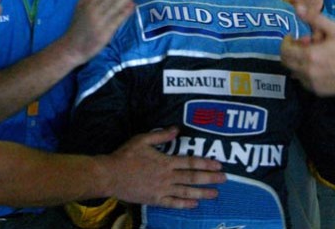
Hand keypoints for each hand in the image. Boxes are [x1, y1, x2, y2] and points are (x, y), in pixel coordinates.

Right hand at [60, 0, 144, 65]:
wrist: (71, 48)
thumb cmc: (77, 27)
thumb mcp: (79, 6)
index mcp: (90, 2)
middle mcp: (95, 9)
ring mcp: (100, 21)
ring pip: (117, 4)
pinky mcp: (104, 33)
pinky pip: (116, 21)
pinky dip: (124, 12)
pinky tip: (133, 5)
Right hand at [104, 127, 224, 208]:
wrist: (110, 175)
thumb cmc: (125, 155)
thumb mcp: (142, 140)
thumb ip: (161, 136)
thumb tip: (177, 130)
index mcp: (165, 161)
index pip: (190, 162)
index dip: (206, 163)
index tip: (218, 165)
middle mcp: (167, 176)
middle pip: (192, 177)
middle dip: (210, 178)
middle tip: (224, 179)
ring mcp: (161, 190)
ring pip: (186, 192)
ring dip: (202, 193)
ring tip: (215, 194)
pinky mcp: (155, 200)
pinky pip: (173, 203)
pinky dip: (185, 204)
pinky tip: (195, 204)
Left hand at [281, 5, 334, 95]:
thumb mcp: (334, 29)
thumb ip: (313, 18)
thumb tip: (297, 6)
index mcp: (310, 55)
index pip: (285, 51)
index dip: (286, 42)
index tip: (292, 36)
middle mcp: (308, 72)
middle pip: (287, 62)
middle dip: (291, 51)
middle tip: (303, 44)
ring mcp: (313, 84)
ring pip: (295, 72)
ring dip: (298, 62)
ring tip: (313, 54)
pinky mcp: (319, 91)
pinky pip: (305, 81)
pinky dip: (306, 73)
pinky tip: (319, 66)